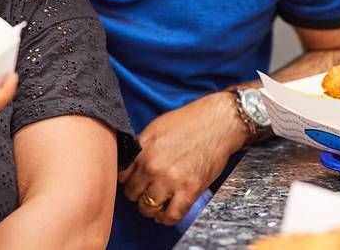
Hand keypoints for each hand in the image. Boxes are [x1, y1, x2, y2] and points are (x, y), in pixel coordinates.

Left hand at [120, 92, 249, 225]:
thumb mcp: (156, 128)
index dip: (127, 179)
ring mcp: (171, 181)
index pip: (121, 176)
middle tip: (145, 190)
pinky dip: (166, 219)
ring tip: (154, 203)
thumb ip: (141, 147)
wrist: (218, 123)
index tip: (133, 181)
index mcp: (143, 151)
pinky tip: (164, 214)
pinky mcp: (190, 191)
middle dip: (137, 193)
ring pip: (147, 207)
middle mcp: (153, 168)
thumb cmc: (189, 122)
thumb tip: (131, 162)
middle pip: (132, 194)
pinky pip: (171, 215)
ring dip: (149, 208)